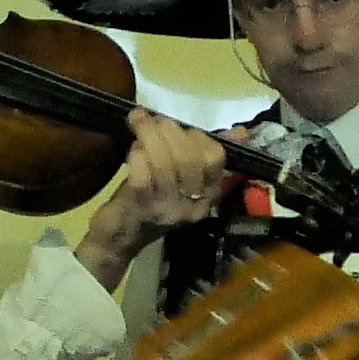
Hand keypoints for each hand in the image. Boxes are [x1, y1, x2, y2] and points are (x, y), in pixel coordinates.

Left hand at [72, 110, 232, 288]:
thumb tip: (240, 132)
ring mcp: (168, 208)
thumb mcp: (181, 180)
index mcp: (207, 197)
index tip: (179, 127)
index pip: (216, 159)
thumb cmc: (150, 203)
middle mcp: (192, 205)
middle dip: (170, 131)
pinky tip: (131, 151)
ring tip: (137, 123)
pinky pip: (144, 174)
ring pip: (166, 163)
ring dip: (150, 135)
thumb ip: (204, 155)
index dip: (198, 136)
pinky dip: (137, 155)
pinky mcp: (142, 207)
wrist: (118, 240)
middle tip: (150, 119)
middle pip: (191, 158)